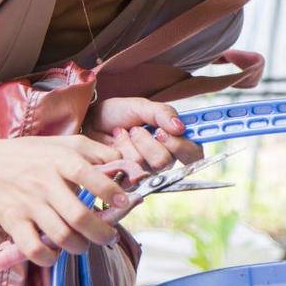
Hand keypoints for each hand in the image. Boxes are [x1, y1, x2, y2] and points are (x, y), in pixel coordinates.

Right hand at [0, 135, 131, 266]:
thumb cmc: (32, 154)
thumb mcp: (65, 143)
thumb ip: (97, 151)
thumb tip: (125, 163)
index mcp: (61, 161)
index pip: (89, 175)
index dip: (110, 191)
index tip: (124, 202)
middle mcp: (46, 183)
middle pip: (78, 216)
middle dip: (101, 232)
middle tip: (110, 236)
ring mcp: (30, 204)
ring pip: (61, 236)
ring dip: (80, 246)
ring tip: (86, 244)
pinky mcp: (14, 222)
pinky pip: (33, 248)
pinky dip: (48, 257)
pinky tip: (56, 254)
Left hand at [83, 97, 202, 184]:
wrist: (91, 120)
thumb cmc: (119, 112)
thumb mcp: (143, 106)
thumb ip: (164, 114)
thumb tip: (180, 127)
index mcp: (174, 141)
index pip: (193, 153)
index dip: (183, 146)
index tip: (165, 131)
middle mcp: (163, 159)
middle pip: (167, 161)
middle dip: (149, 142)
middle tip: (138, 128)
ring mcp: (144, 171)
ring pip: (146, 164)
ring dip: (134, 142)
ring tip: (124, 132)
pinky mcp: (126, 178)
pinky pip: (130, 168)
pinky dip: (122, 149)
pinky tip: (116, 143)